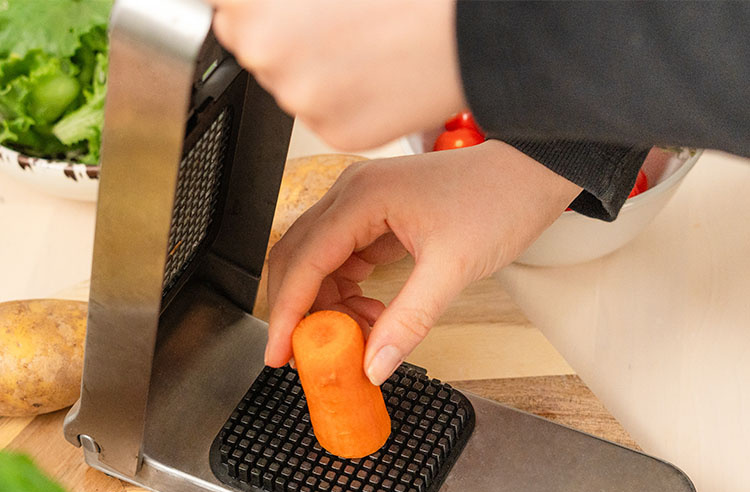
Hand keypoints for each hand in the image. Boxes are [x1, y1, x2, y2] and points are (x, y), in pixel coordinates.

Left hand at [209, 0, 463, 150]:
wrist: (470, 32)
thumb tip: (253, 4)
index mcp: (255, 6)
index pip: (224, 5)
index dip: (255, 1)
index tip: (276, 4)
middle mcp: (268, 57)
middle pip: (250, 43)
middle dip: (277, 28)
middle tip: (330, 12)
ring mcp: (301, 101)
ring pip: (287, 80)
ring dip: (311, 63)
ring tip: (360, 39)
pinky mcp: (334, 132)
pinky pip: (320, 112)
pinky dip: (338, 95)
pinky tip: (371, 70)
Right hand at [265, 140, 581, 384]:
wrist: (532, 172)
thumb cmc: (499, 199)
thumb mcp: (452, 268)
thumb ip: (408, 321)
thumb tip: (373, 364)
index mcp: (362, 197)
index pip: (303, 261)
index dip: (286, 313)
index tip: (278, 353)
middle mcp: (351, 195)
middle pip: (298, 259)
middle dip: (301, 312)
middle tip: (312, 355)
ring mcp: (362, 206)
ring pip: (319, 263)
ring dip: (330, 307)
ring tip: (360, 336)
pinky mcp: (376, 218)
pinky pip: (343, 262)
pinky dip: (348, 294)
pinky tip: (371, 314)